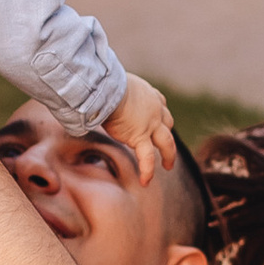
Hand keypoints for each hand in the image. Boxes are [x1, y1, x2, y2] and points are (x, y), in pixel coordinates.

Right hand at [104, 70, 177, 184]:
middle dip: (167, 134)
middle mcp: (154, 108)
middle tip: (166, 145)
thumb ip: (111, 92)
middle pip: (168, 123)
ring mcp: (151, 123)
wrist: (107, 88)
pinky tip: (145, 181)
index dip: (160, 113)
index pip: (160, 103)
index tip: (157, 119)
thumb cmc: (104, 83)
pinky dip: (147, 170)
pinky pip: (147, 157)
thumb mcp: (113, 84)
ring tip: (168, 166)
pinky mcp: (141, 136)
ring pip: (167, 142)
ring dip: (169, 155)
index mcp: (148, 94)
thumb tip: (94, 93)